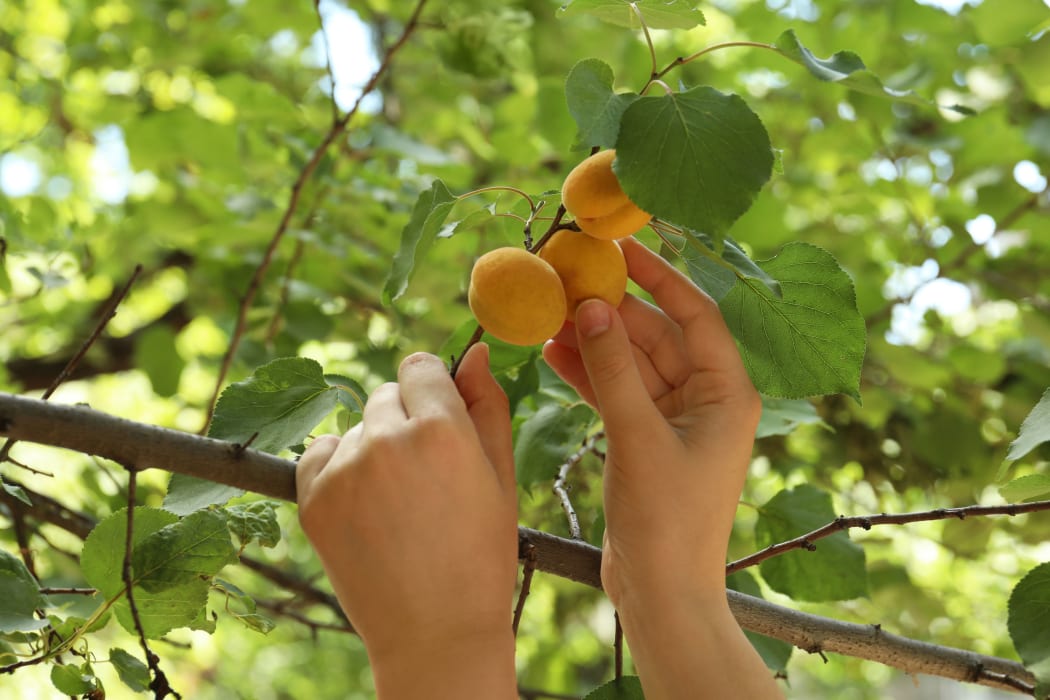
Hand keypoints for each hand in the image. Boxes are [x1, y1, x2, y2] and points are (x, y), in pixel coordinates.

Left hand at [296, 345, 518, 698]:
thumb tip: (474, 352)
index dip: (433, 391)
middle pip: (387, 392)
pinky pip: (321, 452)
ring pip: (358, 426)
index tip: (441, 423)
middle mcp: (388, 438)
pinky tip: (366, 506)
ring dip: (375, 446)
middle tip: (426, 476)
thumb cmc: (481, 555)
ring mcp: (345, 469)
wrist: (436, 634)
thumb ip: (488, 406)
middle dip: (406, 419)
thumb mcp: (501, 477)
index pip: (421, 366)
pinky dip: (339, 468)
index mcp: (443, 429)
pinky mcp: (313, 497)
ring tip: (399, 504)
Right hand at [543, 238, 781, 698]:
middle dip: (612, 310)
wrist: (661, 593)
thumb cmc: (667, 520)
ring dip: (594, 341)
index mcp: (728, 393)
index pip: (695, 314)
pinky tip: (552, 353)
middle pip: (657, 335)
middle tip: (567, 280)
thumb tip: (591, 307)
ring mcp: (675, 420)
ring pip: (631, 363)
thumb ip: (613, 370)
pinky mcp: (646, 439)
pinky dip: (588, 375)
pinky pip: (617, 392)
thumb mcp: (638, 436)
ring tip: (549, 313)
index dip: (659, 276)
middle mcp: (706, 399)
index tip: (620, 246)